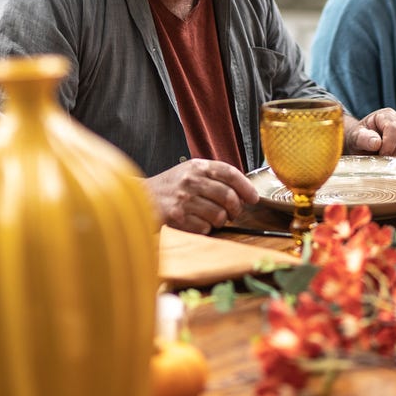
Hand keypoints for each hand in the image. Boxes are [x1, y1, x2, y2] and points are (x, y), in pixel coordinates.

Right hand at [145, 159, 259, 233]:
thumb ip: (212, 177)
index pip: (229, 172)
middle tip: (233, 213)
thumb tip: (242, 192)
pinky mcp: (177, 216)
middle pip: (228, 196)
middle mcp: (191, 180)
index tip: (253, 198)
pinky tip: (195, 222)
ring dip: (219, 221)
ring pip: (219, 215)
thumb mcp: (189, 173)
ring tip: (210, 218)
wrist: (141, 197)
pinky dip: (204, 229)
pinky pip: (205, 228)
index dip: (246, 186)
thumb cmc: (170, 187)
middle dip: (236, 209)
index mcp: (197, 166)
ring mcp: (184, 198)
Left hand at [344, 108, 395, 157]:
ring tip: (389, 160)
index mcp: (387, 115)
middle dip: (395, 153)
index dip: (389, 144)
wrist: (365, 142)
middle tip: (384, 160)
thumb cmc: (360, 138)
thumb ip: (363, 138)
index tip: (381, 155)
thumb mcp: (356, 137)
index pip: (394, 129)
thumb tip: (377, 143)